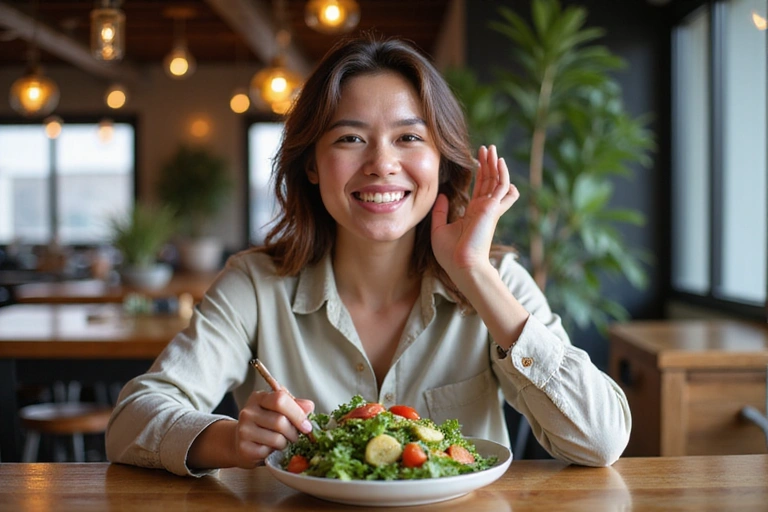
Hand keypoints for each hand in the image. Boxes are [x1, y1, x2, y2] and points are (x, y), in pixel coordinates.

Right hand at [232, 389, 313, 467]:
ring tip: (282, 442)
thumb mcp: (280, 411)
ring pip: (277, 438)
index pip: (280, 399)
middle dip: (294, 432)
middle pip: (280, 421)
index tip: (307, 426)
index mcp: (259, 398)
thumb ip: (296, 406)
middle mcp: (248, 412)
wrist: (241, 442)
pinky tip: (270, 449)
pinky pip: (268, 452)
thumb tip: (309, 407)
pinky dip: (275, 452)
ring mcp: (243, 430)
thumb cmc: (265, 425)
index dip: (298, 413)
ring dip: (286, 443)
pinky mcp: (243, 448)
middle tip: (295, 437)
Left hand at [430, 145, 518, 277]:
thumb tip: (442, 195)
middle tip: (487, 148)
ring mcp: (490, 208)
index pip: (480, 188)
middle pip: (490, 181)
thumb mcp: (439, 228)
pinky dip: (502, 174)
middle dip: (488, 164)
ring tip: (492, 150)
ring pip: (497, 181)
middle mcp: (484, 208)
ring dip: (496, 165)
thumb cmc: (450, 253)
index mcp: (474, 212)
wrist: (460, 265)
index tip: (478, 158)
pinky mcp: (492, 209)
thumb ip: (441, 211)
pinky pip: (502, 188)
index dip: (480, 172)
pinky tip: (499, 161)